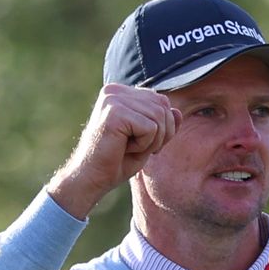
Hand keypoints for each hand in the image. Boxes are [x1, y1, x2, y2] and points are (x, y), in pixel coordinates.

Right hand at [48, 84, 181, 218]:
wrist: (90, 179)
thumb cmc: (116, 161)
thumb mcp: (147, 140)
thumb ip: (163, 124)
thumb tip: (178, 112)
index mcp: (120, 92)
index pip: (161, 101)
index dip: (162, 127)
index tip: (142, 143)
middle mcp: (115, 90)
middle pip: (163, 106)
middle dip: (160, 134)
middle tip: (137, 148)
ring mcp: (113, 99)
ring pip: (159, 117)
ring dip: (151, 141)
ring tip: (129, 148)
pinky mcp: (114, 112)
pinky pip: (151, 128)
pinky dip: (144, 145)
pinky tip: (124, 148)